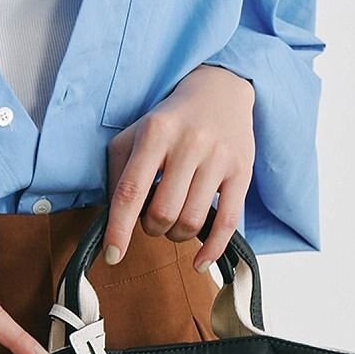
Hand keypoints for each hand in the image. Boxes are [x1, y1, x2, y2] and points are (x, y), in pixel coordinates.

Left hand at [103, 63, 254, 272]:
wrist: (220, 90)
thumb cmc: (170, 121)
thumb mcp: (134, 135)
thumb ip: (119, 172)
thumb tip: (113, 219)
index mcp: (155, 133)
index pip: (131, 190)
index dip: (118, 229)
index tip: (112, 255)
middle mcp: (189, 143)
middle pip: (163, 213)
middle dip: (151, 228)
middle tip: (152, 220)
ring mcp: (218, 157)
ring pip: (191, 221)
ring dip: (176, 235)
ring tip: (173, 224)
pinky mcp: (242, 171)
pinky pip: (227, 222)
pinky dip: (211, 249)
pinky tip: (199, 263)